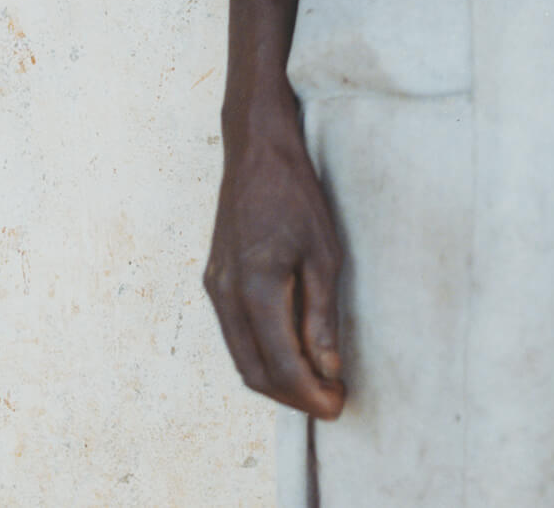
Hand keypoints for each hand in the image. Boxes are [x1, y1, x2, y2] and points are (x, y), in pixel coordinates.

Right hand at [204, 85, 346, 417]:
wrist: (256, 149)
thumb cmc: (296, 193)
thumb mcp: (324, 251)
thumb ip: (321, 314)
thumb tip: (326, 367)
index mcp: (255, 288)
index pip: (282, 365)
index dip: (310, 395)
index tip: (339, 404)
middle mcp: (225, 295)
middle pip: (255, 372)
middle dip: (293, 396)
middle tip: (331, 400)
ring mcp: (214, 288)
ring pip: (241, 357)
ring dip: (276, 379)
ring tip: (316, 381)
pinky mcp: (214, 280)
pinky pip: (235, 334)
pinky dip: (261, 354)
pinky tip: (290, 351)